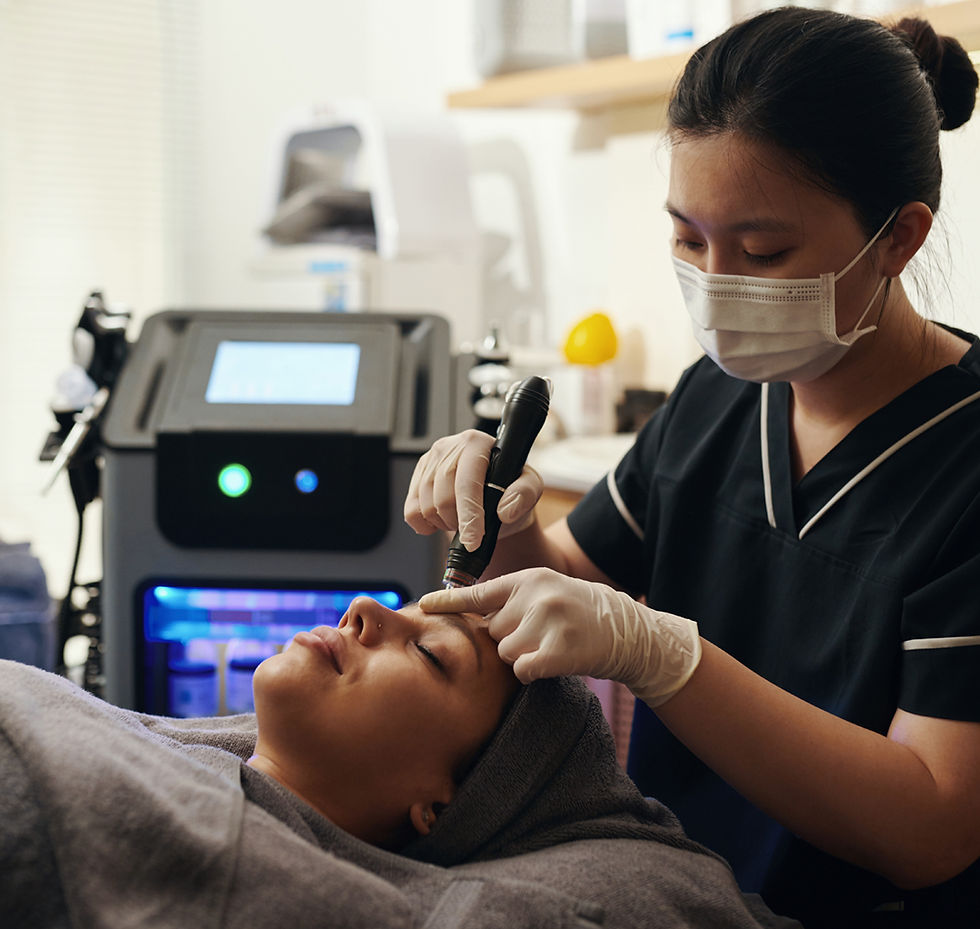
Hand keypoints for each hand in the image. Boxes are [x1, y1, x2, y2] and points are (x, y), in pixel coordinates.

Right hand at [404, 429, 543, 551]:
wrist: (494, 492)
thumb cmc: (511, 488)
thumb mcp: (530, 487)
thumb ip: (524, 494)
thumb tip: (505, 509)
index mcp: (476, 443)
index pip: (467, 484)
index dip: (469, 516)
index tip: (474, 541)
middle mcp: (450, 446)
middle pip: (443, 498)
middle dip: (459, 523)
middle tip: (474, 528)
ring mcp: (430, 459)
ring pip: (425, 506)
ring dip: (445, 523)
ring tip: (462, 519)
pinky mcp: (418, 475)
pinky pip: (411, 510)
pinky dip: (425, 524)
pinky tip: (442, 521)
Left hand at [419, 568, 701, 706]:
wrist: (627, 630)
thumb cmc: (580, 614)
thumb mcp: (546, 593)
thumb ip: (512, 603)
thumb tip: (471, 621)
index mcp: (528, 580)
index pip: (479, 593)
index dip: (448, 603)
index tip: (422, 606)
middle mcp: (536, 596)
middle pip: (492, 634)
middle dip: (509, 641)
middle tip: (539, 637)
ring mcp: (549, 621)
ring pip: (505, 655)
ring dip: (522, 658)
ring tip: (550, 647)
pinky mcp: (560, 649)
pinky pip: (523, 671)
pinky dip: (532, 674)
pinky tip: (552, 663)